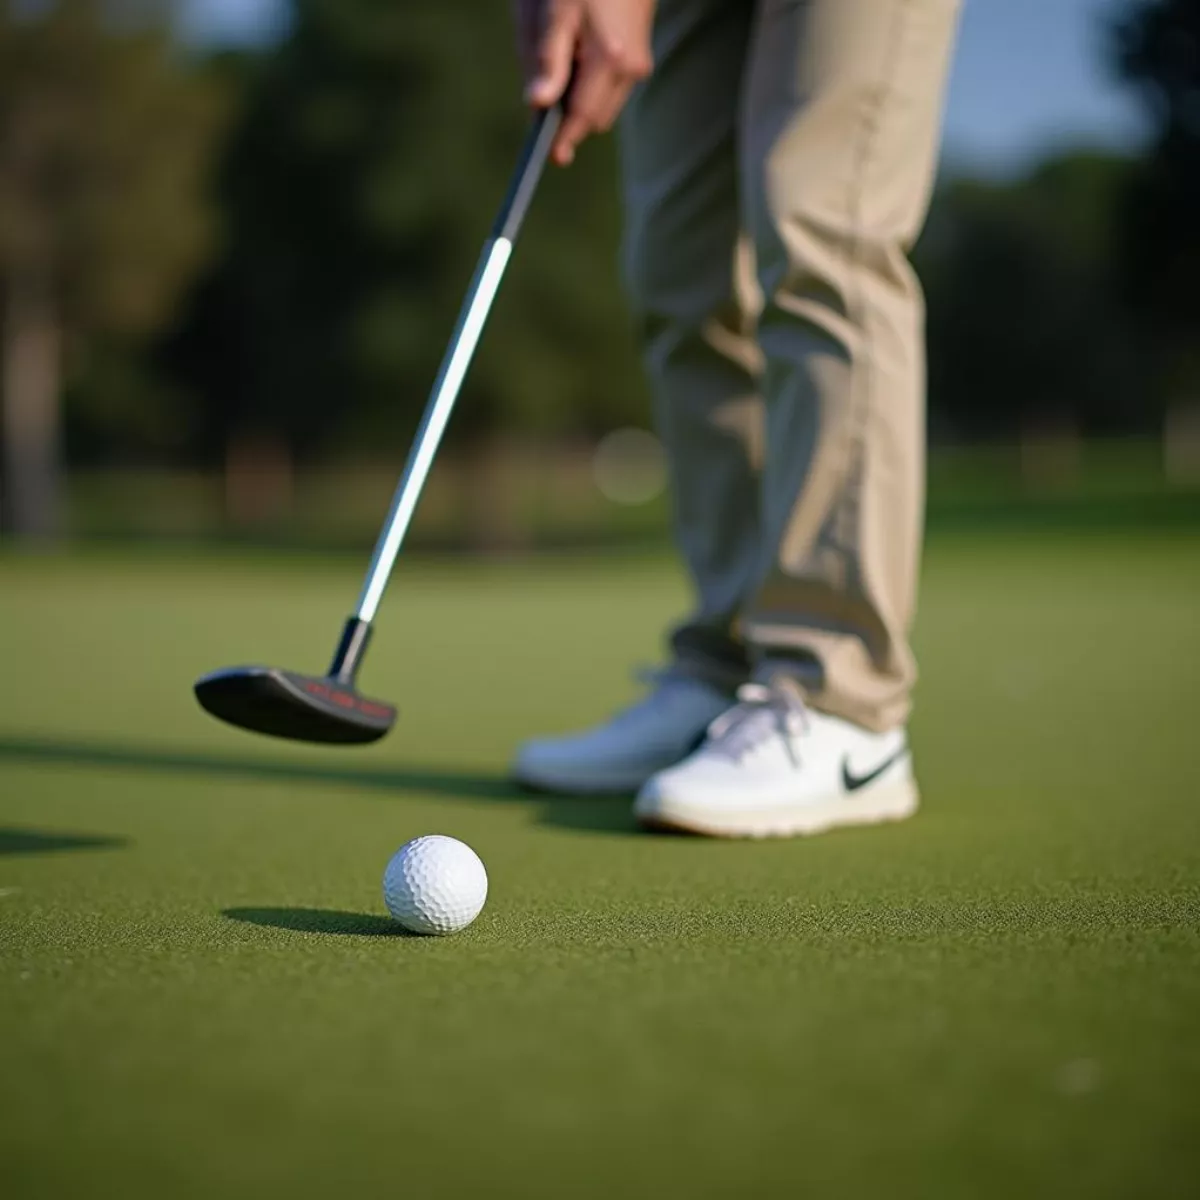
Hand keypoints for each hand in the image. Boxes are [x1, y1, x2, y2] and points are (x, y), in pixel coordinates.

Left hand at [515, 0, 655, 164]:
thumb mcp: (555, 13)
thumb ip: (546, 61)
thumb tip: (537, 106)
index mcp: (608, 60)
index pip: (581, 117)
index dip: (563, 139)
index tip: (550, 157)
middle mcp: (630, 70)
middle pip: (593, 119)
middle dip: (568, 117)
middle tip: (543, 97)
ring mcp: (638, 67)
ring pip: (602, 107)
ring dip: (579, 101)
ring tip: (563, 64)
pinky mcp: (640, 62)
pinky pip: (611, 92)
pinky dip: (591, 87)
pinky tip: (580, 58)